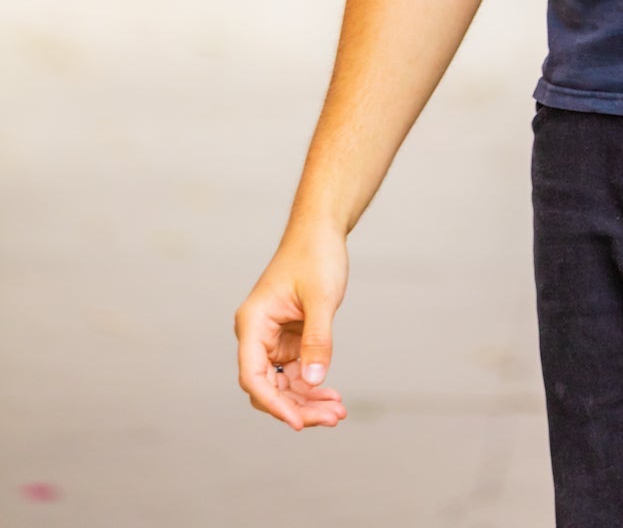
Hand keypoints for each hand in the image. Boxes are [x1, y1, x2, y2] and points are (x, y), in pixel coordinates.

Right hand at [234, 226, 349, 429]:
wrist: (321, 231)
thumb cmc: (316, 255)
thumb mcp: (321, 297)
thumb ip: (317, 340)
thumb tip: (314, 381)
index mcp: (253, 323)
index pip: (253, 376)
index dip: (274, 404)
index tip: (298, 423)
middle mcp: (256, 335)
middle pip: (269, 387)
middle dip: (298, 407)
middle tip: (332, 418)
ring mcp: (272, 340)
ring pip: (283, 385)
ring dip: (308, 401)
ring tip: (338, 412)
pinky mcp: (288, 340)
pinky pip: (295, 373)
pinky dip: (312, 385)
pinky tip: (332, 397)